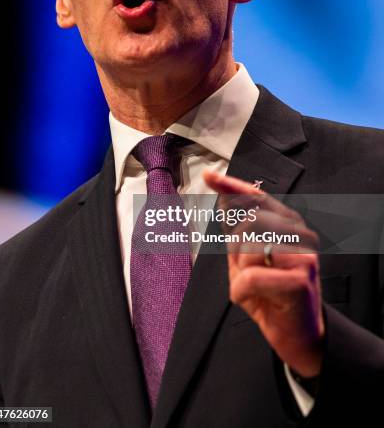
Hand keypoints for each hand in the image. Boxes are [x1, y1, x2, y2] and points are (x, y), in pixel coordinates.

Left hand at [203, 170, 324, 377]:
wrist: (297, 337)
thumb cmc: (271, 296)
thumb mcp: (246, 261)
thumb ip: (237, 233)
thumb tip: (224, 199)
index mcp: (287, 227)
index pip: (257, 199)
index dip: (232, 186)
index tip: (210, 175)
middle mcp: (299, 236)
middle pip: (248, 222)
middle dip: (236, 250)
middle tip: (246, 273)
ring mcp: (302, 257)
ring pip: (248, 249)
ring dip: (239, 274)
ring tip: (255, 288)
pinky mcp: (299, 281)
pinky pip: (250, 277)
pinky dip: (241, 292)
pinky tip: (255, 301)